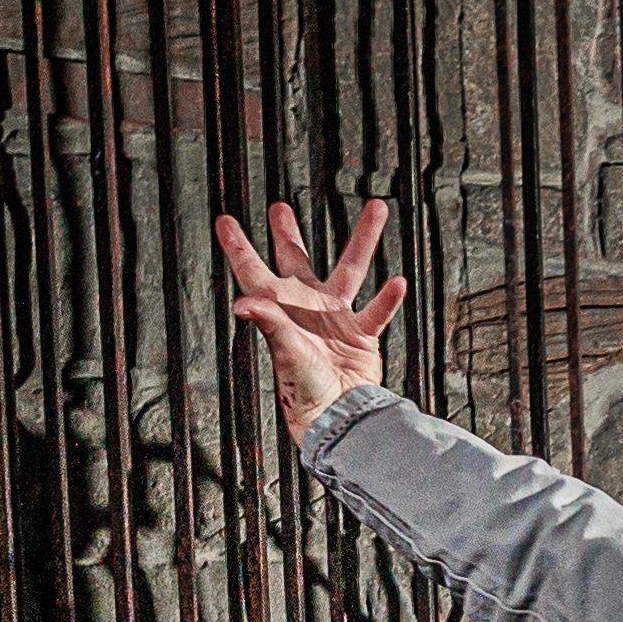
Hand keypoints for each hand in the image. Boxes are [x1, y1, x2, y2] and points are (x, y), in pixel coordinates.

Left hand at [216, 200, 407, 441]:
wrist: (338, 414)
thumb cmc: (303, 386)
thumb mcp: (284, 349)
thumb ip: (268, 321)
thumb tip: (242, 304)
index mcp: (279, 307)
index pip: (253, 270)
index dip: (238, 246)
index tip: (225, 221)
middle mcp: (305, 305)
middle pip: (296, 259)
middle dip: (288, 233)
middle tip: (279, 207)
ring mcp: (335, 316)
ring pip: (351, 268)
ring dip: (364, 239)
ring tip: (377, 207)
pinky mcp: (361, 333)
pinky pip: (377, 310)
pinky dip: (388, 299)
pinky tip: (397, 282)